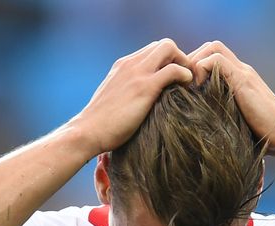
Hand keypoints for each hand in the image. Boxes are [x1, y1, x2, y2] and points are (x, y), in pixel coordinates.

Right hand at [69, 39, 192, 154]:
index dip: (168, 61)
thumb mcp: (114, 100)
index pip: (152, 50)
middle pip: (163, 44)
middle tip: (184, 81)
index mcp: (123, 66)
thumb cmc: (102, 124)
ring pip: (169, 48)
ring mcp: (137, 74)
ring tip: (187, 85)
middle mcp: (130, 64)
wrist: (87, 132)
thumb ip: (127, 93)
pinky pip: (173, 70)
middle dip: (179, 58)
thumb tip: (140, 104)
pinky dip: (185, 76)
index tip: (175, 80)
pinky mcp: (144, 88)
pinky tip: (185, 89)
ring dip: (184, 63)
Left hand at [187, 41, 274, 155]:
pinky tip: (199, 91)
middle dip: (192, 60)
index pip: (213, 55)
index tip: (186, 87)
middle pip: (211, 46)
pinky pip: (217, 60)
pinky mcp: (243, 80)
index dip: (195, 66)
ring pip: (213, 48)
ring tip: (191, 86)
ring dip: (196, 62)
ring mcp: (243, 73)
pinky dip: (202, 70)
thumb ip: (222, 114)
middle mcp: (242, 71)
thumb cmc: (263, 137)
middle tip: (184, 84)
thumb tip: (198, 128)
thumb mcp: (237, 122)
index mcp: (240, 78)